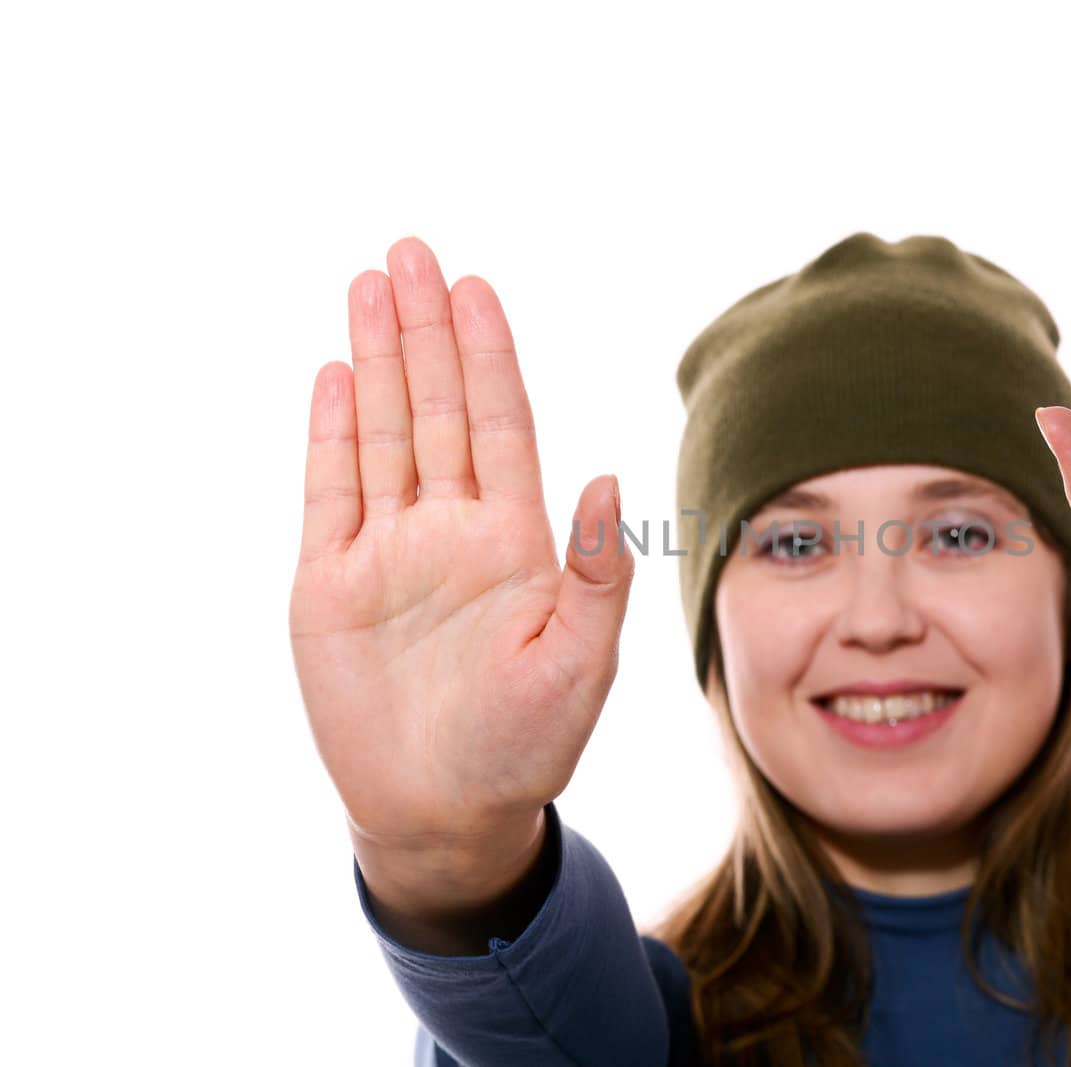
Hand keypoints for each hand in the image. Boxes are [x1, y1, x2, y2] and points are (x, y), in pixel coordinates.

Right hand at [289, 237, 633, 909]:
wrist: (445, 813)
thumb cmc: (526, 746)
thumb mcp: (579, 665)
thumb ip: (596, 576)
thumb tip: (613, 480)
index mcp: (516, 541)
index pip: (502, 426)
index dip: (490, 356)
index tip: (477, 288)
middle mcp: (452, 530)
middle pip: (438, 409)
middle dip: (427, 331)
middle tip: (412, 251)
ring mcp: (388, 552)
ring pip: (384, 433)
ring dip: (378, 360)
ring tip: (370, 284)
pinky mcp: (331, 584)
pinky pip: (330, 492)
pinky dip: (332, 434)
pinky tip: (337, 373)